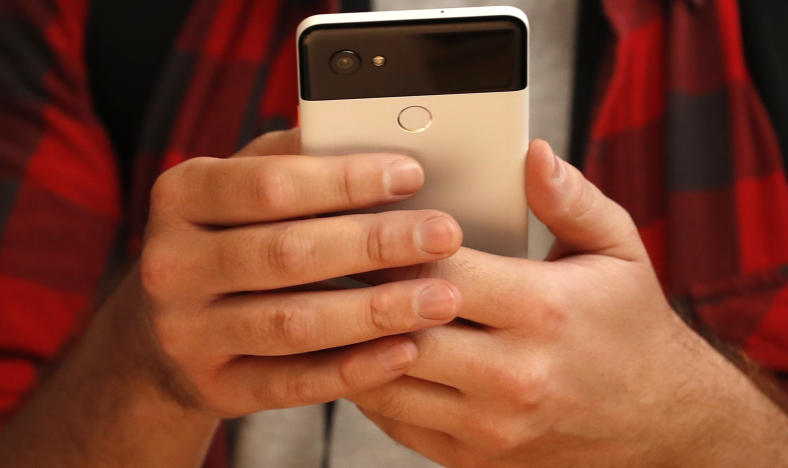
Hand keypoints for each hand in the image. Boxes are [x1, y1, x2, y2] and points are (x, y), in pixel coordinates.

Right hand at [130, 129, 463, 416]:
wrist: (168, 328)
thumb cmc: (228, 238)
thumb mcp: (240, 185)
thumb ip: (293, 160)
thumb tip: (370, 135)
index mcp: (182, 197)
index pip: (270, 185)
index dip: (346, 181)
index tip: (411, 175)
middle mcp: (173, 265)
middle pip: (287, 254)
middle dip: (375, 244)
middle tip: (442, 236)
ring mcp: (188, 333)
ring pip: (293, 324)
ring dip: (375, 312)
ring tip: (440, 299)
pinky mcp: (215, 387)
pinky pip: (293, 383)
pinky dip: (354, 369)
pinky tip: (404, 351)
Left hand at [349, 140, 787, 466]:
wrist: (661, 420)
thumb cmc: (631, 326)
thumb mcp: (618, 249)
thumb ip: (571, 199)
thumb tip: (533, 154)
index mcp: (542, 309)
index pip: (438, 267)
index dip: (394, 242)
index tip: (368, 221)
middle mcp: (513, 374)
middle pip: (400, 326)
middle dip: (358, 290)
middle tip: (331, 260)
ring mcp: (490, 424)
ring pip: (384, 380)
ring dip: (351, 341)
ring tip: (333, 303)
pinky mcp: (475, 456)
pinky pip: (395, 422)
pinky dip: (370, 385)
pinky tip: (363, 352)